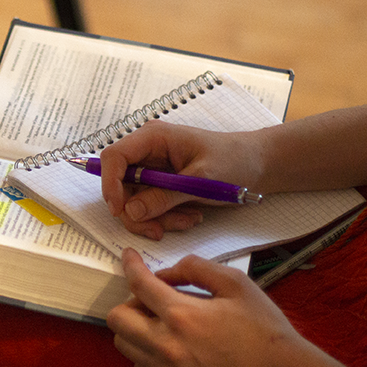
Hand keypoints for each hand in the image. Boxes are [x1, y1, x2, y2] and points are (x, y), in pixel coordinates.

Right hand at [99, 121, 262, 238]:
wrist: (257, 164)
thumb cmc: (234, 159)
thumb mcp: (200, 180)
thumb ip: (164, 196)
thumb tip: (130, 211)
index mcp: (153, 138)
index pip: (114, 157)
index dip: (110, 184)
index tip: (120, 210)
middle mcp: (146, 152)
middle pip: (120, 186)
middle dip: (138, 212)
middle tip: (161, 229)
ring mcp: (152, 170)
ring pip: (133, 202)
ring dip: (156, 218)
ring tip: (188, 220)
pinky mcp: (160, 186)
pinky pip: (149, 208)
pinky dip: (165, 218)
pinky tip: (190, 216)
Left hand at [106, 249, 311, 366]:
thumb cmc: (263, 328)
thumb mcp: (235, 283)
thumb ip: (196, 268)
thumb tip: (167, 272)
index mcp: (181, 314)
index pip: (138, 284)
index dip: (130, 264)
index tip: (128, 256)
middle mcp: (166, 346)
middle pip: (117, 319)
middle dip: (130, 301)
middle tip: (153, 298)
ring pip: (124, 345)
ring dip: (135, 327)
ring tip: (161, 322)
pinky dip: (146, 352)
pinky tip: (170, 345)